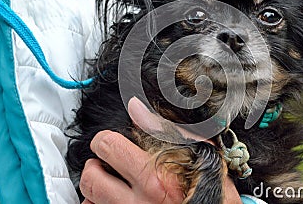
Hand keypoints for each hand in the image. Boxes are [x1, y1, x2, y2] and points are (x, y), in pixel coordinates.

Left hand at [79, 97, 241, 203]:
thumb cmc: (211, 187)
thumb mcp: (197, 151)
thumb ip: (164, 128)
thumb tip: (135, 108)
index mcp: (155, 176)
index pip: (109, 147)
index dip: (105, 139)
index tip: (111, 140)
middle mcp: (140, 201)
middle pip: (91, 177)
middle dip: (96, 163)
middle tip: (106, 159)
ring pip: (90, 199)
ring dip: (96, 184)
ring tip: (109, 177)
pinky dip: (100, 202)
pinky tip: (115, 196)